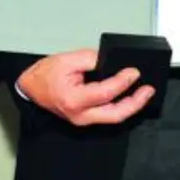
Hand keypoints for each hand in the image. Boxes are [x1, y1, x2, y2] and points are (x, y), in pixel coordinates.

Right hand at [16, 50, 155, 126]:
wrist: (30, 88)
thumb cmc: (44, 74)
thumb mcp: (66, 59)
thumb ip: (90, 59)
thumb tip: (110, 60)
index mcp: (74, 99)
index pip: (105, 93)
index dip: (122, 82)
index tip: (134, 72)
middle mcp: (80, 115)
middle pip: (115, 114)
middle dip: (135, 103)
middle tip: (148, 90)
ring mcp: (83, 120)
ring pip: (114, 117)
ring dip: (131, 106)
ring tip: (144, 93)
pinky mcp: (86, 118)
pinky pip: (108, 115)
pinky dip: (121, 106)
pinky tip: (129, 97)